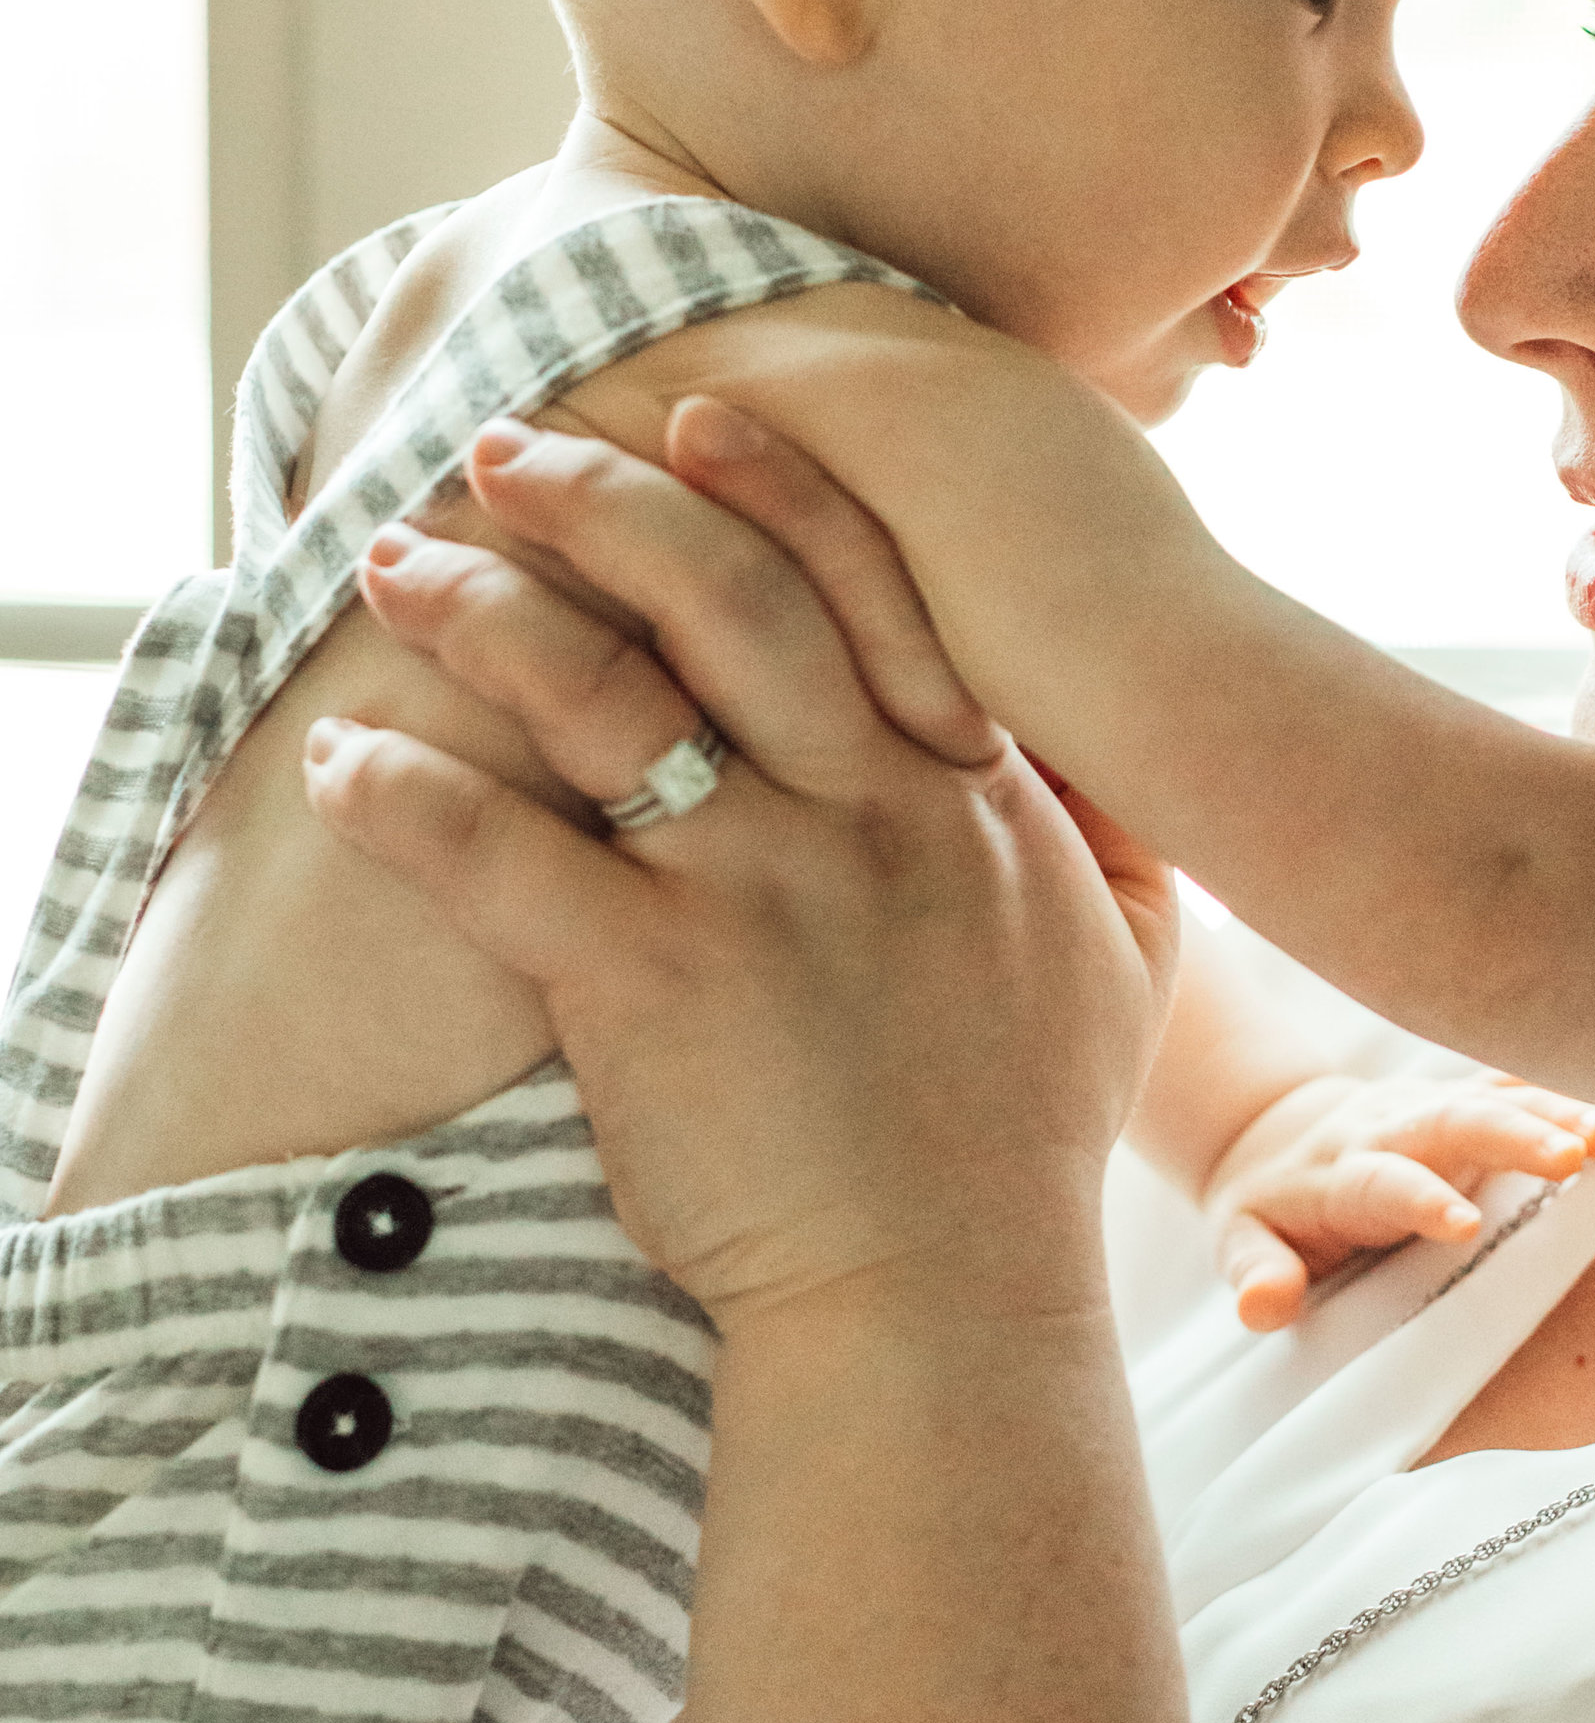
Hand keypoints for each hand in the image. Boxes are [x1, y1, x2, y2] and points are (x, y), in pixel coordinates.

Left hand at [303, 411, 1179, 1318]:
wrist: (946, 1306)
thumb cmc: (1021, 1149)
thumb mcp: (1125, 965)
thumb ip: (1107, 843)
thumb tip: (1098, 759)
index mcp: (962, 794)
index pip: (868, 586)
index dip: (779, 485)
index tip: (700, 416)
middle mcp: (864, 811)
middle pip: (723, 596)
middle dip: (602, 498)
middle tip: (502, 449)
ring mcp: (758, 889)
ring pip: (602, 692)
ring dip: (481, 609)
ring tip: (393, 565)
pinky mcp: (652, 982)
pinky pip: (500, 855)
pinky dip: (406, 799)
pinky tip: (340, 766)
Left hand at [1206, 1073, 1594, 1330]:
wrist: (1276, 1130)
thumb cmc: (1271, 1207)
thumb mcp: (1242, 1242)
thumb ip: (1257, 1272)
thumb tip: (1262, 1306)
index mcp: (1343, 1173)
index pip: (1383, 1182)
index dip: (1420, 1199)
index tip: (1461, 1224)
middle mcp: (1393, 1129)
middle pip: (1456, 1122)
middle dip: (1516, 1135)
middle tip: (1577, 1155)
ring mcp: (1432, 1107)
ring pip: (1497, 1097)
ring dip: (1556, 1108)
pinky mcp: (1463, 1098)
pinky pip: (1517, 1087)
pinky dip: (1566, 1089)